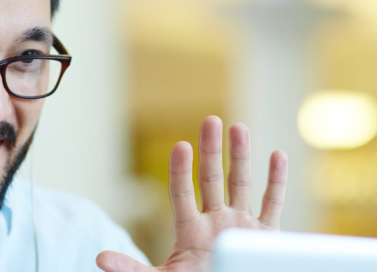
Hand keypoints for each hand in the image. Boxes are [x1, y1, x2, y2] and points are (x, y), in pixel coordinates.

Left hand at [97, 116, 287, 271]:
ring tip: (238, 127)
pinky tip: (276, 154)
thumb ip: (131, 269)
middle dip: (212, 150)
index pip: (182, 193)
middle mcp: (215, 221)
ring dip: (241, 156)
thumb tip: (99, 258)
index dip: (181, 171)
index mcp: (189, 230)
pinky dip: (276, 181)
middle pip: (212, 179)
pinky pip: (272, 203)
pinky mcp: (264, 235)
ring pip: (241, 184)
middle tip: (210, 120)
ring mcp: (240, 225)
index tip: (181, 146)